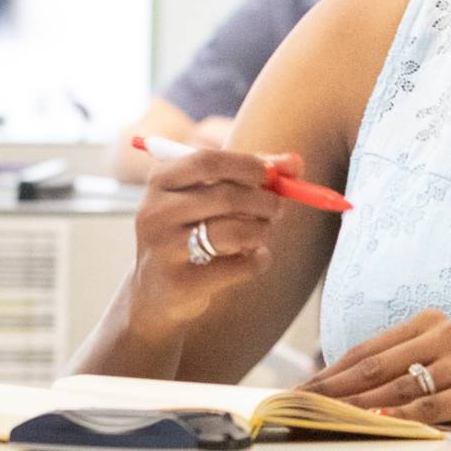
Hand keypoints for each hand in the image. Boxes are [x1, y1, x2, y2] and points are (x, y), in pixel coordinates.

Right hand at [127, 146, 293, 333]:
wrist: (157, 289)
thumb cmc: (192, 230)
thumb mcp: (212, 195)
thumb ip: (253, 175)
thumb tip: (295, 162)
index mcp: (160, 181)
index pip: (207, 161)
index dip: (247, 165)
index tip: (273, 174)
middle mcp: (155, 212)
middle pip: (226, 196)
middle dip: (264, 202)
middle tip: (279, 209)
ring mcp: (164, 248)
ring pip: (234, 232)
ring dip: (262, 231)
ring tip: (263, 233)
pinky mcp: (180, 282)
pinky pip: (239, 266)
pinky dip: (258, 261)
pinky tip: (254, 258)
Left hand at [308, 310, 450, 436]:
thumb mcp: (426, 378)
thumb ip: (388, 375)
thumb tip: (326, 387)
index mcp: (434, 321)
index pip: (371, 348)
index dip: (333, 370)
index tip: (303, 389)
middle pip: (381, 364)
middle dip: (338, 388)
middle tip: (305, 405)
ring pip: (402, 386)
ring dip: (361, 405)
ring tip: (330, 418)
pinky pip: (430, 406)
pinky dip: (400, 417)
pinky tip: (375, 424)